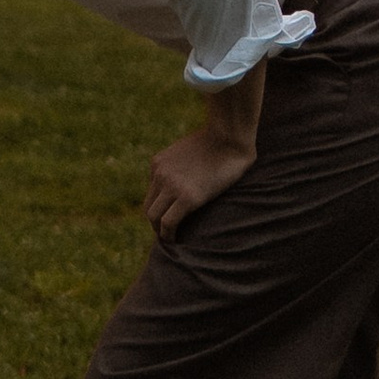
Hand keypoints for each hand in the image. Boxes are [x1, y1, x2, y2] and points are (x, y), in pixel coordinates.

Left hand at [143, 106, 258, 237]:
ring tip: (170, 240)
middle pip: (148, 206)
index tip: (167, 218)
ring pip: (154, 216)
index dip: (159, 207)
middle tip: (165, 234)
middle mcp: (160, 174)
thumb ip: (181, 164)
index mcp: (158, 162)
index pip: (151, 192)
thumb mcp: (189, 150)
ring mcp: (171, 186)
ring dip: (160, 231)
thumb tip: (188, 181)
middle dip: (155, 222)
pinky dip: (168, 235)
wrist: (230, 136)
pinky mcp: (187, 198)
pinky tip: (175, 241)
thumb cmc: (219, 141)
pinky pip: (169, 222)